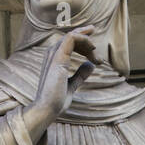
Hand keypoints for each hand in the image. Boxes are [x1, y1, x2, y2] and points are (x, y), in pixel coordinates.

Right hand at [20, 26, 98, 144]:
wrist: (47, 109)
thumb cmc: (56, 100)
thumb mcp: (72, 85)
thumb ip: (80, 75)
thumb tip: (90, 65)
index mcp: (54, 59)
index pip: (69, 42)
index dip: (84, 44)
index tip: (96, 57)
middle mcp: (52, 53)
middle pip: (71, 36)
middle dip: (87, 39)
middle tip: (98, 53)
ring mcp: (54, 54)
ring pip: (72, 35)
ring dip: (87, 41)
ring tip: (96, 55)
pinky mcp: (58, 57)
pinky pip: (71, 38)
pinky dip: (84, 40)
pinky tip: (92, 50)